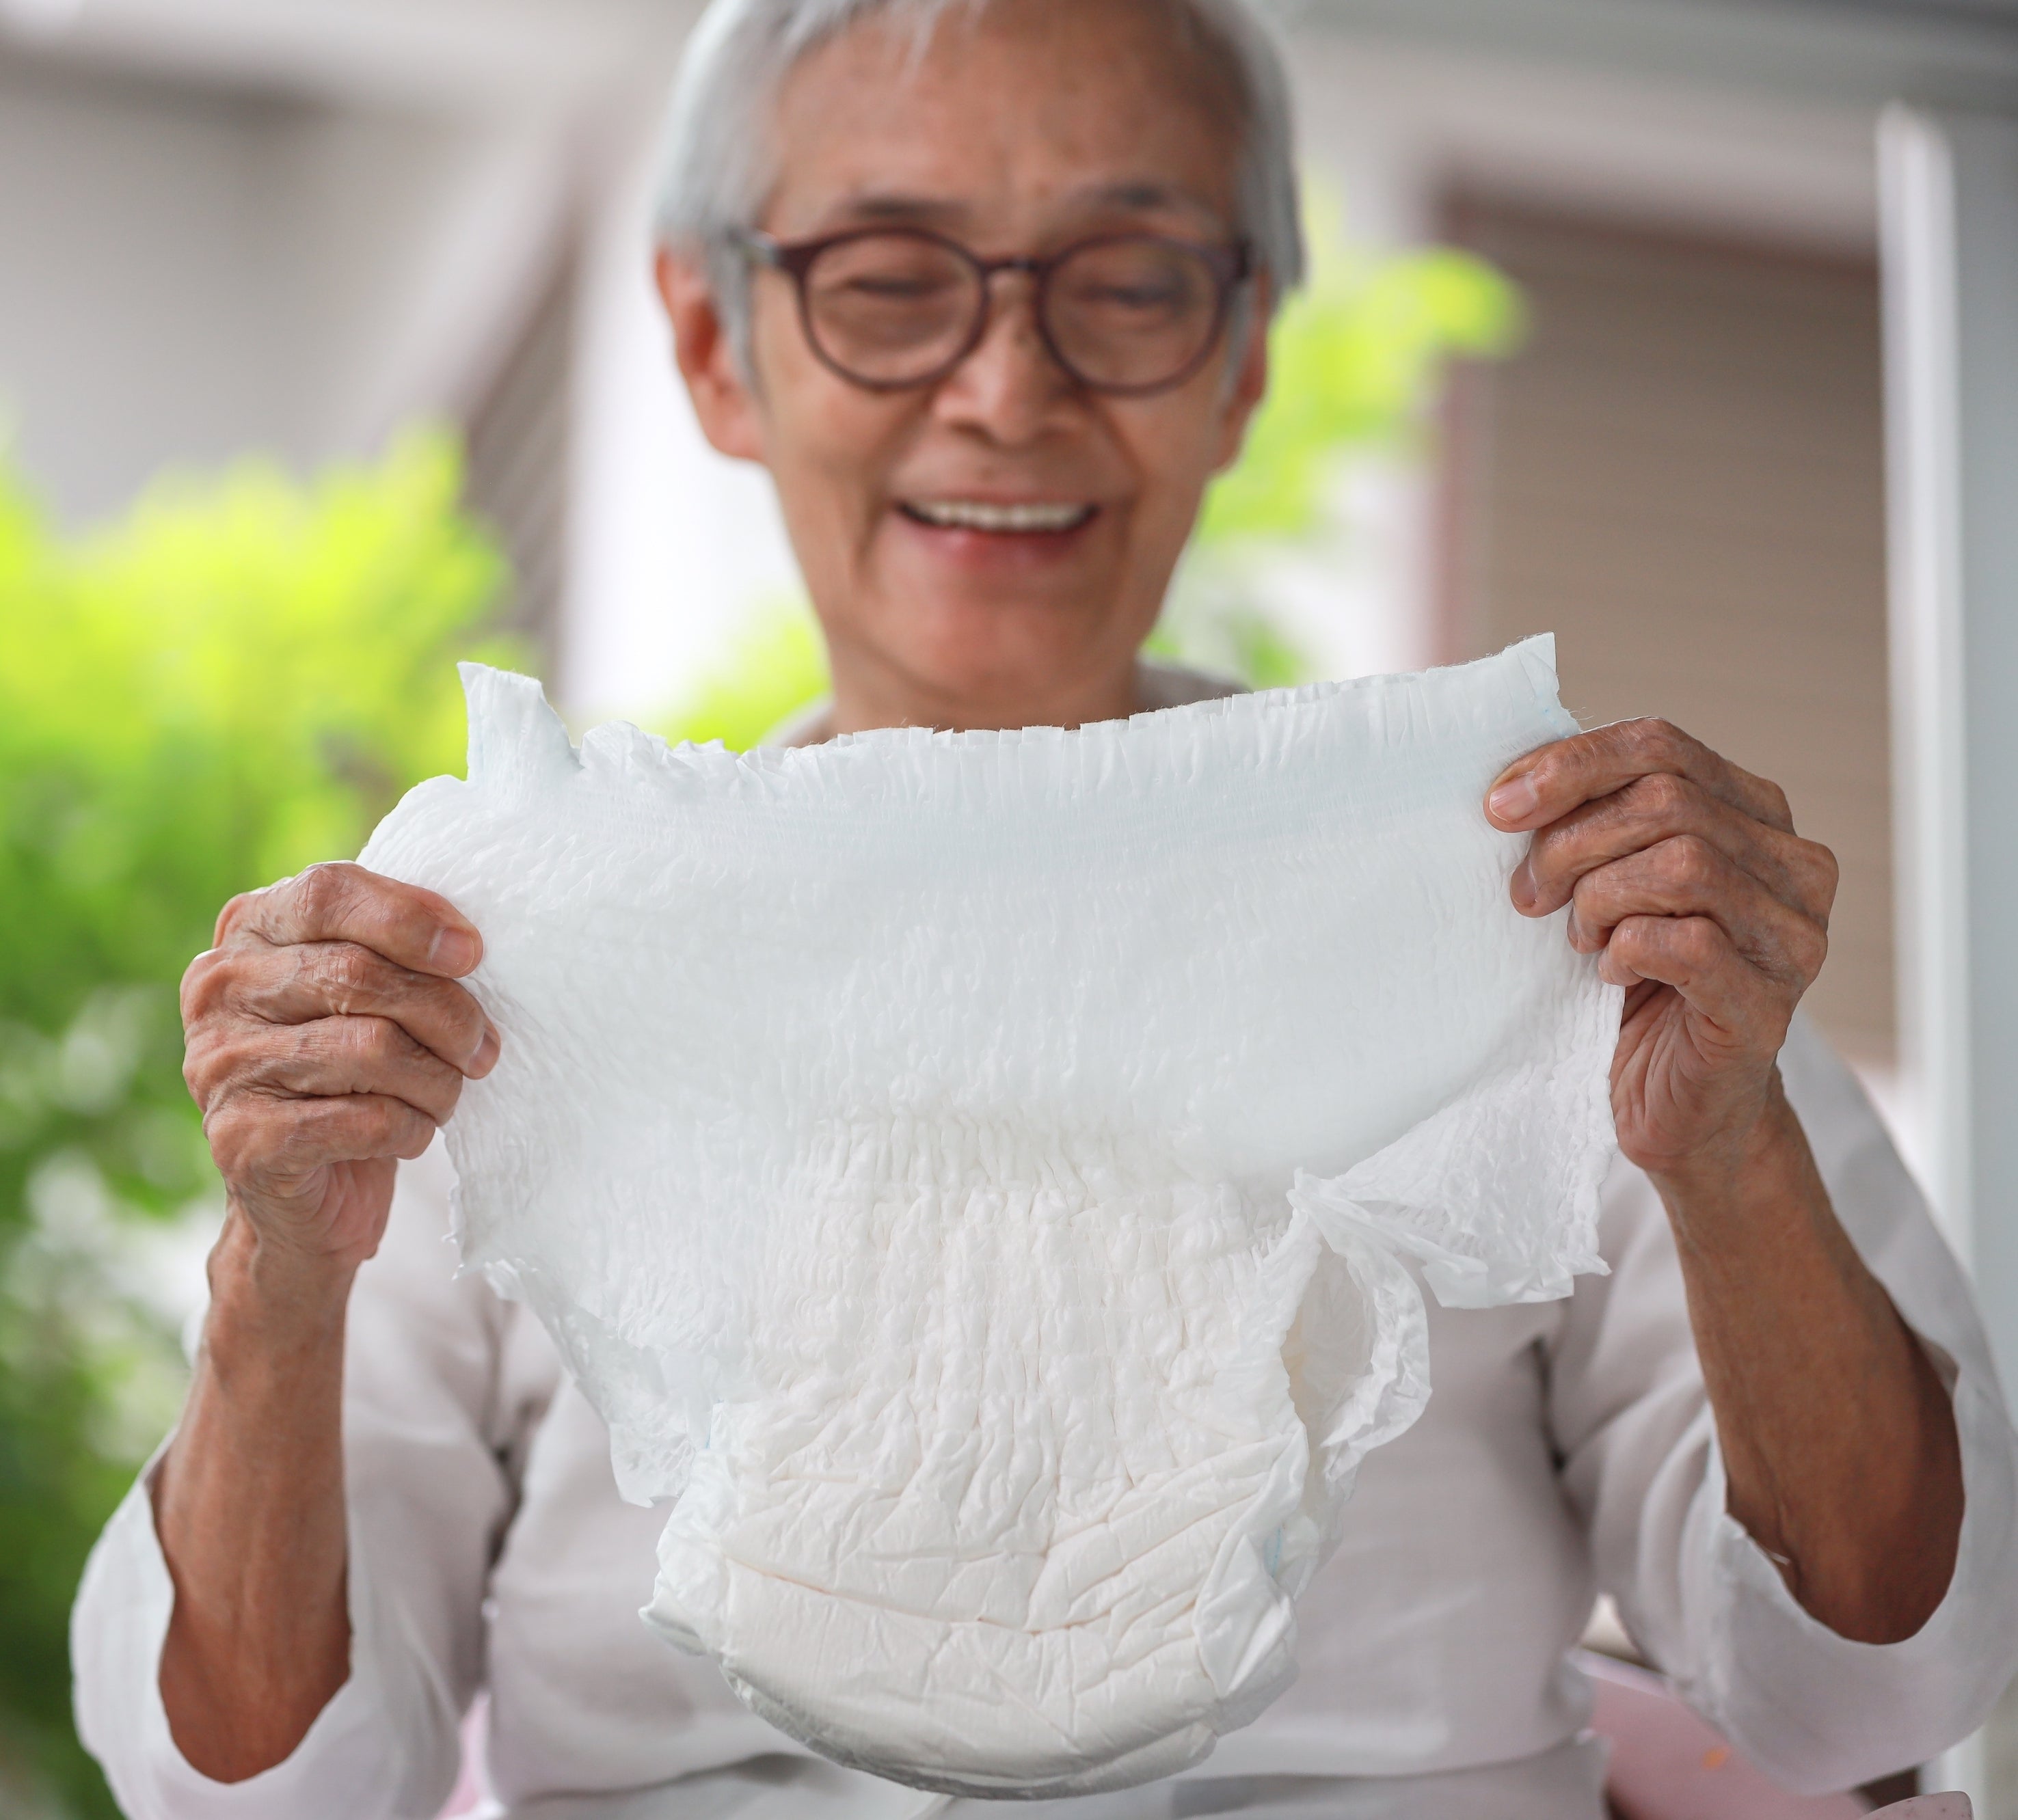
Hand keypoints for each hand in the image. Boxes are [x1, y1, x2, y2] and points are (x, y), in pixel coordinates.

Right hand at [180, 862, 497, 1273]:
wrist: (304, 1198)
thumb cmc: (351, 1077)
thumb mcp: (366, 997)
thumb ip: (390, 952)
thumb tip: (466, 942)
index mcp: (248, 931)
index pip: (328, 893)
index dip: (411, 917)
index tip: (473, 953)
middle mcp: (219, 991)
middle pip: (360, 973)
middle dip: (447, 1013)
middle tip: (483, 1049)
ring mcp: (220, 1065)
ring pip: (372, 1049)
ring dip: (437, 1079)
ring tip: (446, 1094)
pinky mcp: (242, 1139)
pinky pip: (365, 1120)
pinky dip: (411, 1128)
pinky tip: (411, 1133)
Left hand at [1485, 720, 1837, 1187]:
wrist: (1678, 1108)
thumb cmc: (1637, 984)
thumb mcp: (1612, 883)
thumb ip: (1596, 822)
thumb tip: (1515, 781)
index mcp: (1757, 816)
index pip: (1660, 745)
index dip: (1570, 766)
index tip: (1497, 808)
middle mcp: (1795, 866)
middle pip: (1665, 799)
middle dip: (1571, 842)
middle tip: (1528, 896)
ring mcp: (1793, 937)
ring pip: (1683, 862)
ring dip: (1599, 897)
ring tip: (1577, 938)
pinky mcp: (1768, 1006)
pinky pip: (1687, 943)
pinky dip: (1627, 950)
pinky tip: (1609, 973)